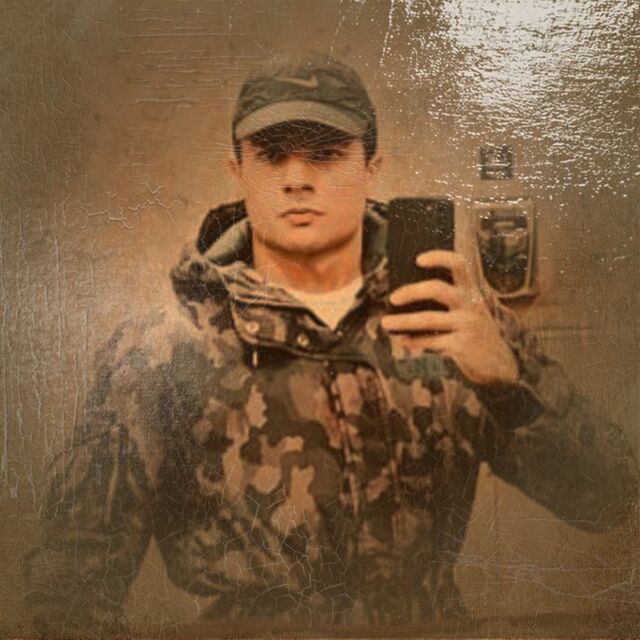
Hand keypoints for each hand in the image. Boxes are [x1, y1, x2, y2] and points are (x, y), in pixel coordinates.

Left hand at [381, 250, 518, 385]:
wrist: (499, 366)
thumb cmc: (474, 334)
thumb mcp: (467, 314)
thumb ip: (446, 304)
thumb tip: (404, 300)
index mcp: (472, 291)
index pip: (460, 264)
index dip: (440, 257)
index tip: (418, 259)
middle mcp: (471, 304)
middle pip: (436, 289)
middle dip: (411, 292)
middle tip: (392, 298)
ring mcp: (468, 325)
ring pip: (428, 319)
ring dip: (403, 321)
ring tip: (385, 323)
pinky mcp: (463, 345)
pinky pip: (431, 341)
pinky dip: (413, 341)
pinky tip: (401, 340)